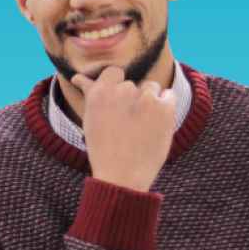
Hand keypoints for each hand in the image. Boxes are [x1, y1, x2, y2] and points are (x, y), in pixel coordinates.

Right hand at [71, 66, 176, 192]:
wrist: (123, 177)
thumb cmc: (104, 149)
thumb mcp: (91, 119)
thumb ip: (90, 93)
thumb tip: (79, 77)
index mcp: (100, 91)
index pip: (114, 72)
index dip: (118, 87)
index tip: (119, 104)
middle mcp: (123, 90)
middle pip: (134, 84)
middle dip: (133, 99)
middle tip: (129, 125)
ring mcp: (146, 97)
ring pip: (152, 88)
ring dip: (150, 101)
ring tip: (143, 126)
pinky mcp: (165, 107)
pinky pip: (170, 96)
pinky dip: (166, 106)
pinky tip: (158, 124)